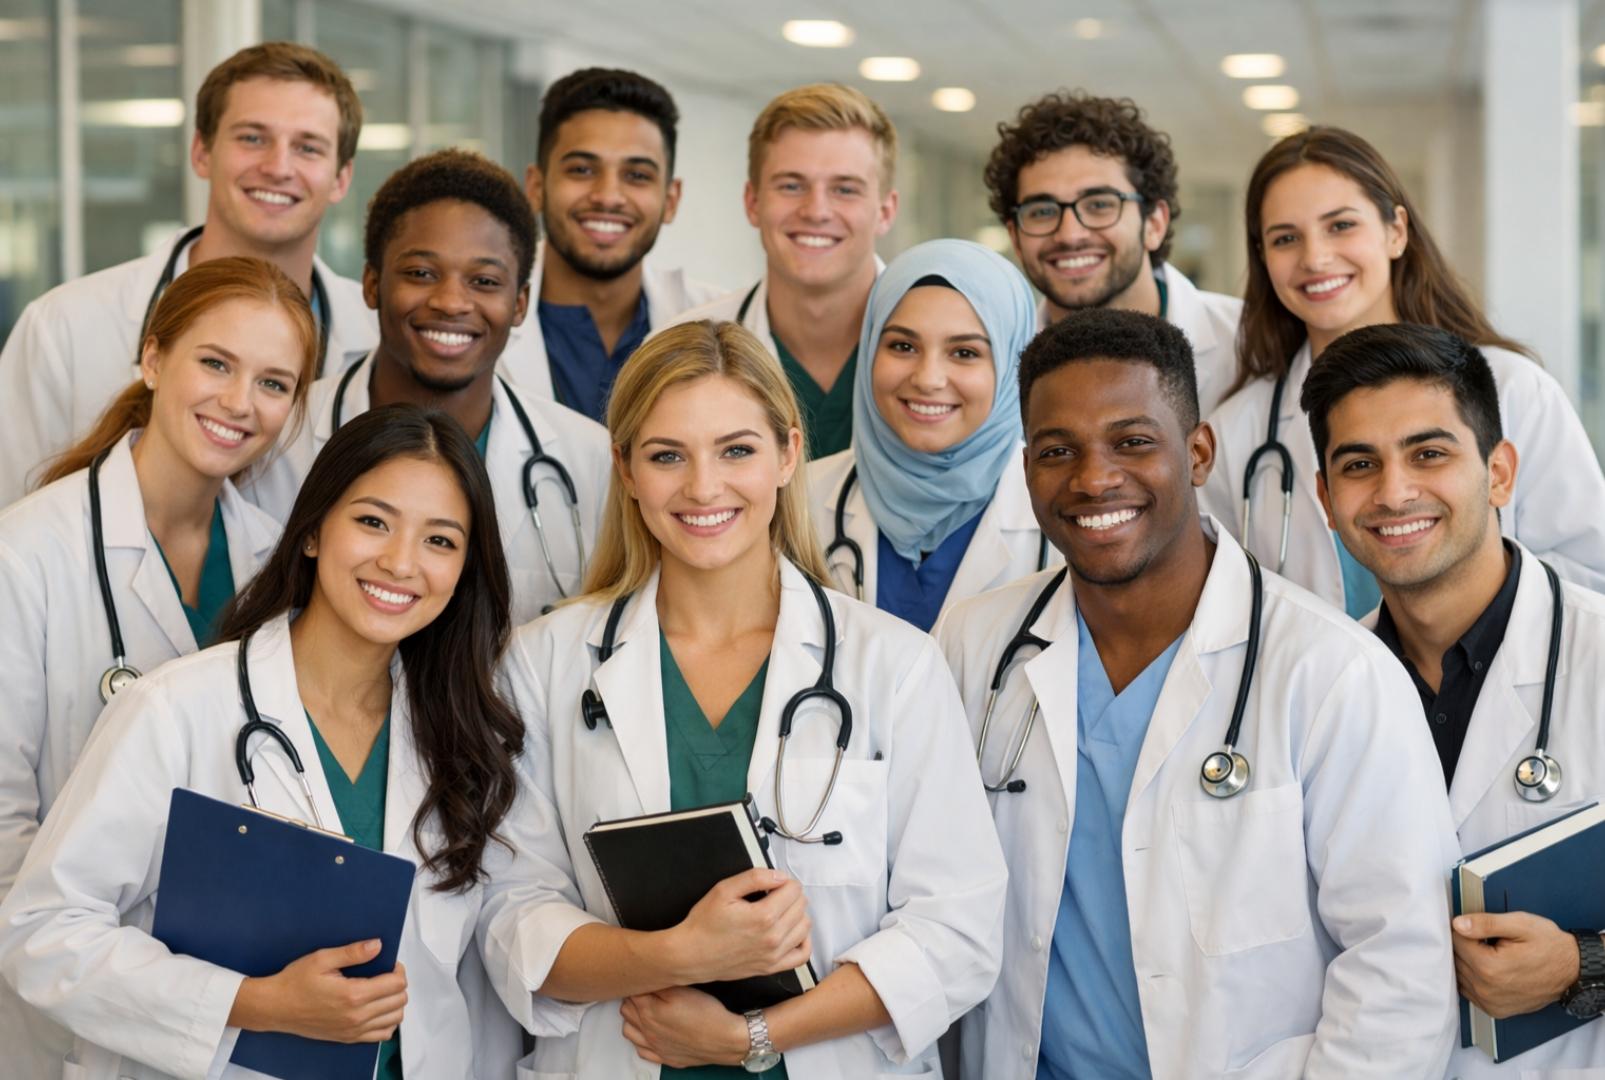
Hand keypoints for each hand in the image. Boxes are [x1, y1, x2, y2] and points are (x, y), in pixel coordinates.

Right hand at [228, 939, 408, 1042]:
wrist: (275, 1007)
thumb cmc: (295, 982)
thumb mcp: (322, 959)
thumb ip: (353, 952)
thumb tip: (378, 945)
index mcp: (353, 995)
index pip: (396, 984)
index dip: (398, 970)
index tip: (389, 963)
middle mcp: (357, 1016)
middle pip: (399, 1001)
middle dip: (398, 984)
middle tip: (386, 973)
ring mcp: (353, 1031)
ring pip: (394, 1019)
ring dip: (395, 1003)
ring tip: (382, 990)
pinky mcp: (348, 1038)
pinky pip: (381, 1035)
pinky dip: (387, 1022)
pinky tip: (377, 1009)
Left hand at [620, 986, 748, 1067]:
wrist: (725, 1040)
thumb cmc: (707, 1015)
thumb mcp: (682, 989)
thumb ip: (660, 984)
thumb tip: (646, 977)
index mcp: (649, 1011)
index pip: (630, 992)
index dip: (637, 982)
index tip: (643, 977)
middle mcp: (648, 1030)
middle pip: (626, 1010)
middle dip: (632, 998)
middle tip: (646, 990)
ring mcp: (655, 1046)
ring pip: (628, 1030)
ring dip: (632, 1019)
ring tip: (645, 1010)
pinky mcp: (665, 1057)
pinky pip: (641, 1051)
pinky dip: (641, 1040)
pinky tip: (650, 1033)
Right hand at [667, 867, 811, 983]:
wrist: (691, 955)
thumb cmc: (704, 923)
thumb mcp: (724, 890)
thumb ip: (755, 877)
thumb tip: (779, 876)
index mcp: (763, 916)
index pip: (794, 889)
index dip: (784, 880)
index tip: (772, 883)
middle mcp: (773, 937)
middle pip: (801, 906)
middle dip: (791, 895)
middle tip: (773, 894)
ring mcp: (774, 955)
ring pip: (805, 927)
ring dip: (797, 914)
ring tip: (780, 910)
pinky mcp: (771, 967)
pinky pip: (802, 955)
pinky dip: (803, 941)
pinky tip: (792, 932)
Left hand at [1452, 912, 1579, 1018]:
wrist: (1572, 971)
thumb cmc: (1549, 946)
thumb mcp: (1520, 924)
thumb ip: (1485, 923)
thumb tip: (1457, 925)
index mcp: (1489, 966)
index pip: (1455, 941)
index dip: (1465, 929)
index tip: (1479, 927)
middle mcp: (1487, 989)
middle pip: (1456, 959)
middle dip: (1466, 946)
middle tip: (1487, 940)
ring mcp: (1490, 1003)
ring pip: (1459, 975)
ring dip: (1468, 963)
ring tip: (1491, 954)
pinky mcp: (1494, 1010)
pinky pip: (1469, 991)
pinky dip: (1473, 979)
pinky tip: (1489, 970)